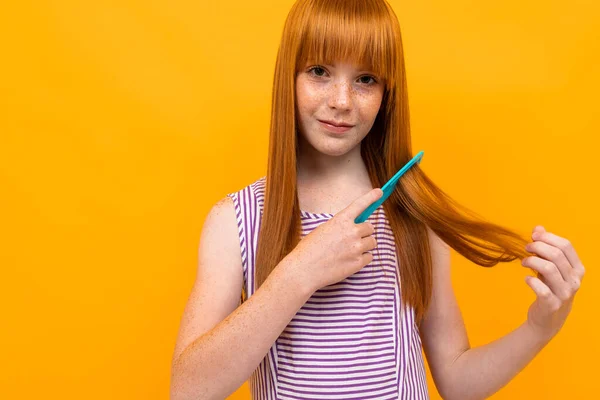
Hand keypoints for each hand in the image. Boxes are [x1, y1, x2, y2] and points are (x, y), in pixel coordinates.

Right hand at [285, 188, 382, 292]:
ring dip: (364, 245)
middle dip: (364, 232)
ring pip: (372, 242)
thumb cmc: (309, 250)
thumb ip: (340, 226)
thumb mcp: (323, 230)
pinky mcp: (358, 263)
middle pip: (370, 227)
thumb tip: (353, 226)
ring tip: (350, 250)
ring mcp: (356, 248)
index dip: (371, 197)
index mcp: (340, 220)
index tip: (379, 192)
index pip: (360, 204)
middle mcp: (351, 232)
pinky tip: (349, 260)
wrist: (304, 270)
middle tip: (353, 238)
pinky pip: (369, 257)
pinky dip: (362, 258)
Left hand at [521, 225, 584, 339]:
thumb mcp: (550, 267)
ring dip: (532, 261)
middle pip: (556, 255)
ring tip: (523, 262)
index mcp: (577, 269)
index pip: (566, 245)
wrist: (548, 319)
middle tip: (526, 248)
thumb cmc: (550, 288)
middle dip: (537, 247)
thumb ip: (545, 247)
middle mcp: (574, 280)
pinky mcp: (552, 305)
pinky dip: (531, 281)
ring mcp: (565, 293)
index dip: (548, 237)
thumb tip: (538, 228)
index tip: (533, 236)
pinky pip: (542, 289)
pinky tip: (526, 278)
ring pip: (549, 269)